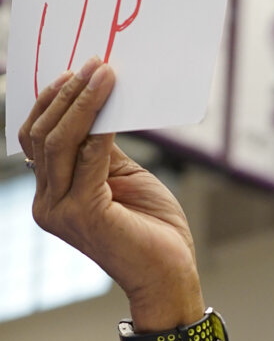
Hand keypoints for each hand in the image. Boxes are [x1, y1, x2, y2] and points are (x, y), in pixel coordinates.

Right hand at [19, 59, 201, 318]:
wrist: (171, 276)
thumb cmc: (152, 230)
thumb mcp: (122, 178)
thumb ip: (101, 149)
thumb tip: (96, 104)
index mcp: (51, 195)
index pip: (36, 139)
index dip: (52, 102)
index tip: (75, 71)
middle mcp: (47, 205)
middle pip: (42, 136)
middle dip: (67, 95)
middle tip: (95, 64)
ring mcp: (61, 212)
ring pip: (59, 142)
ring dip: (83, 103)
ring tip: (105, 74)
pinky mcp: (85, 215)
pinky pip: (87, 160)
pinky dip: (100, 130)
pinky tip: (113, 108)